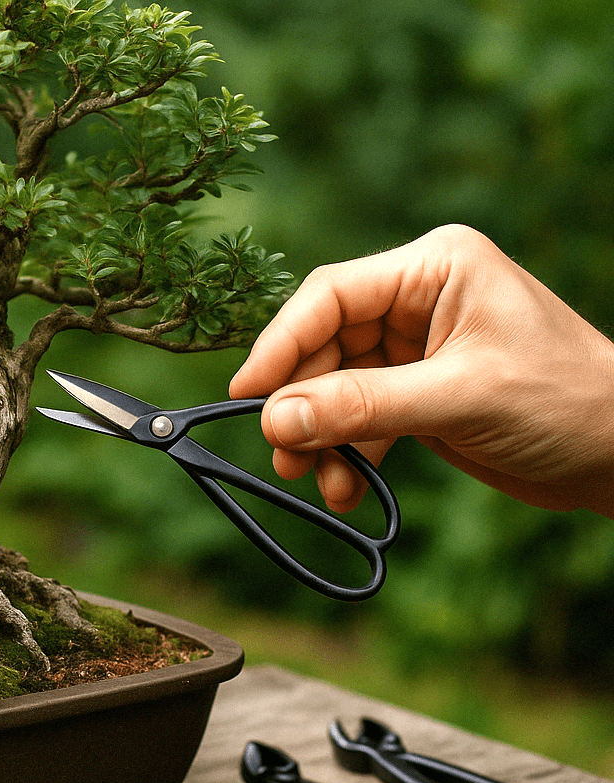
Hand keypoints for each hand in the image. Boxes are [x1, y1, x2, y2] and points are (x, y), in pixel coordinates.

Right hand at [229, 224, 613, 517]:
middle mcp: (418, 301)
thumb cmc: (564, 402)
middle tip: (283, 454)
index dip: (281, 344)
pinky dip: (346, 454)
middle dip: (301, 404)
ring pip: (334, 388)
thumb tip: (276, 420)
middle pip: (324, 346)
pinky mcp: (415, 394)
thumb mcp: (458, 397)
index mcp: (434, 268)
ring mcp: (414, 350)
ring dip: (319, 437)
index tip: (245, 394)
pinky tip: (346, 487)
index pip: (332, 296)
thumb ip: (362, 407)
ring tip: (317, 480)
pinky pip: (357, 419)